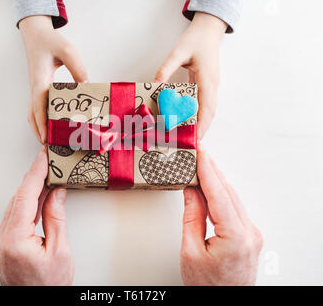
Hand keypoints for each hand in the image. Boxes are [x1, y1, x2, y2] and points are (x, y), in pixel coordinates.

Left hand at [0, 148, 73, 284]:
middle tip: (51, 164)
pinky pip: (15, 214)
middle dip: (36, 178)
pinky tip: (41, 196)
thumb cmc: (48, 286)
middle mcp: (1, 238)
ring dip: (33, 190)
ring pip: (17, 204)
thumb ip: (56, 218)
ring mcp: (0, 240)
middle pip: (19, 197)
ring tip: (50, 177)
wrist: (36, 303)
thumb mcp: (59, 251)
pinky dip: (29, 203)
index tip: (44, 157)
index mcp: (14, 239)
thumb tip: (56, 193)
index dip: (36, 173)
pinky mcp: (3, 242)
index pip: (26, 195)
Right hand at [19, 15, 87, 143]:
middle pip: (33, 115)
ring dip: (38, 128)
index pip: (38, 106)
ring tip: (48, 141)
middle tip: (49, 147)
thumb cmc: (51, 42)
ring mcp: (35, 89)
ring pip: (33, 113)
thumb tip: (86, 87)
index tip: (45, 138)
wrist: (36, 35)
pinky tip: (50, 125)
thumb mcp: (67, 51)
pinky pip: (37, 108)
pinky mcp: (38, 89)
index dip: (41, 123)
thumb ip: (78, 68)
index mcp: (40, 81)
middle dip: (40, 132)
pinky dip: (40, 119)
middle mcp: (35, 88)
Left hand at [154, 12, 225, 138]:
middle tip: (192, 144)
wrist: (209, 29)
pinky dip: (199, 115)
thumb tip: (154, 84)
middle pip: (210, 113)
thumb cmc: (195, 39)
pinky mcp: (207, 85)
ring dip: (201, 124)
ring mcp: (212, 86)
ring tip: (190, 137)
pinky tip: (189, 120)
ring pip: (209, 110)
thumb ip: (166, 68)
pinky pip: (205, 104)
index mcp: (207, 79)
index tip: (197, 138)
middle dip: (202, 129)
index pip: (207, 107)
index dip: (203, 124)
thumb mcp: (178, 52)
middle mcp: (213, 86)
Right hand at [181, 145, 262, 285]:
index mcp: (236, 237)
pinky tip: (210, 187)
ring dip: (216, 181)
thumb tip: (191, 191)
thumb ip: (192, 217)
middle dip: (212, 171)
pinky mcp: (249, 235)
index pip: (219, 194)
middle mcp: (249, 233)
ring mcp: (252, 234)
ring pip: (232, 198)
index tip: (200, 153)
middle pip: (228, 192)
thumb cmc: (208, 286)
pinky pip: (234, 208)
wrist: (223, 303)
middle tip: (198, 154)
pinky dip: (220, 194)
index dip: (208, 171)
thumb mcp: (191, 251)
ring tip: (200, 166)